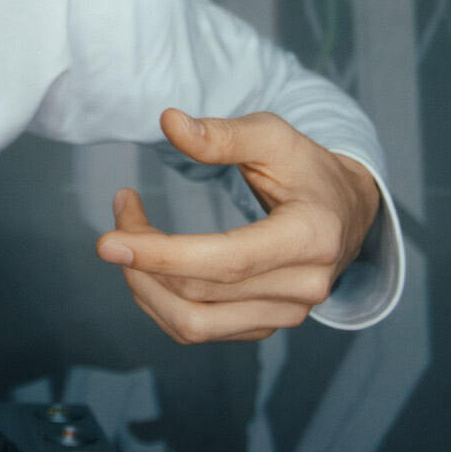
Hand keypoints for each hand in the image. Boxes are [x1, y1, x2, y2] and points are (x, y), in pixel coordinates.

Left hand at [94, 108, 380, 342]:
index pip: (227, 260)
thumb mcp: (274, 137)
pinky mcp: (266, 325)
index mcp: (311, 237)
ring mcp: (287, 314)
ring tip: (129, 240)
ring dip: (144, 285)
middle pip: (200, 291)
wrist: (344, 212)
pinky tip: (147, 265)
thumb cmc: (305, 168)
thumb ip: (223, 134)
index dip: (163, 255)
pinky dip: (160, 301)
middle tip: (122, 210)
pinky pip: (200, 329)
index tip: (106, 241)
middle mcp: (304, 287)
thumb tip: (169, 122)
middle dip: (143, 257)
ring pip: (193, 322)